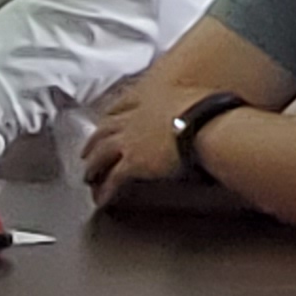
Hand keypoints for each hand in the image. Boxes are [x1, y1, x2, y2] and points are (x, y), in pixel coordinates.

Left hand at [81, 83, 203, 204]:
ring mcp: (130, 140)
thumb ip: (189, 102)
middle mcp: (134, 117)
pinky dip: (105, 190)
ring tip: (88, 177)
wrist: (203, 124)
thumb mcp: (196, 97)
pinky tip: (101, 199)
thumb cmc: (208, 110)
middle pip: (105, 129)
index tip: (107, 117)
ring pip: (102, 154)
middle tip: (87, 151)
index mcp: (150, 98)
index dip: (112, 112)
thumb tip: (201, 106)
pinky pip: (113, 179)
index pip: (123, 103)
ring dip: (93, 167)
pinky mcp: (132, 163)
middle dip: (94, 141)